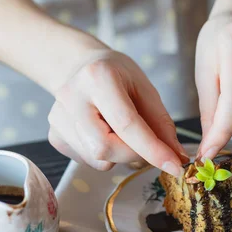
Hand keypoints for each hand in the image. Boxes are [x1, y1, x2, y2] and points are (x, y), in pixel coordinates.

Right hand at [47, 50, 187, 174]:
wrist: (79, 66)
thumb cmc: (117, 76)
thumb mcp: (145, 89)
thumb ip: (161, 124)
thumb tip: (177, 156)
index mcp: (97, 78)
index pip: (126, 124)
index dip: (153, 149)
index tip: (175, 166)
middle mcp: (71, 97)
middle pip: (105, 148)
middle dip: (134, 155)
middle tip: (147, 146)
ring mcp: (57, 118)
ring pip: (97, 159)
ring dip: (120, 155)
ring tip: (120, 132)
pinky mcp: (54, 135)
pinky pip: (87, 160)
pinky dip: (105, 156)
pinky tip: (104, 133)